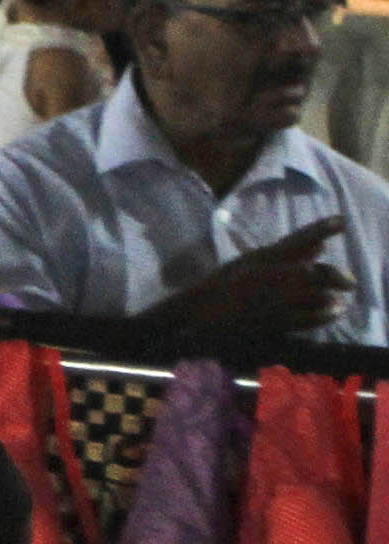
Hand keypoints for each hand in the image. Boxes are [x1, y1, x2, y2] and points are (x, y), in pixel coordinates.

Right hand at [156, 225, 348, 345]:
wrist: (195, 317)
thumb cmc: (217, 289)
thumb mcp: (248, 264)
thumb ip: (285, 254)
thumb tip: (320, 247)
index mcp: (259, 258)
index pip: (297, 239)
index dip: (322, 229)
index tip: (341, 221)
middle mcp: (267, 276)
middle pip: (314, 271)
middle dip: (336, 276)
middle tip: (348, 282)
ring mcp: (270, 300)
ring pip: (314, 296)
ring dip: (331, 297)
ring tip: (340, 302)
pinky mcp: (272, 322)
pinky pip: (307, 318)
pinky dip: (323, 315)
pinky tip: (330, 314)